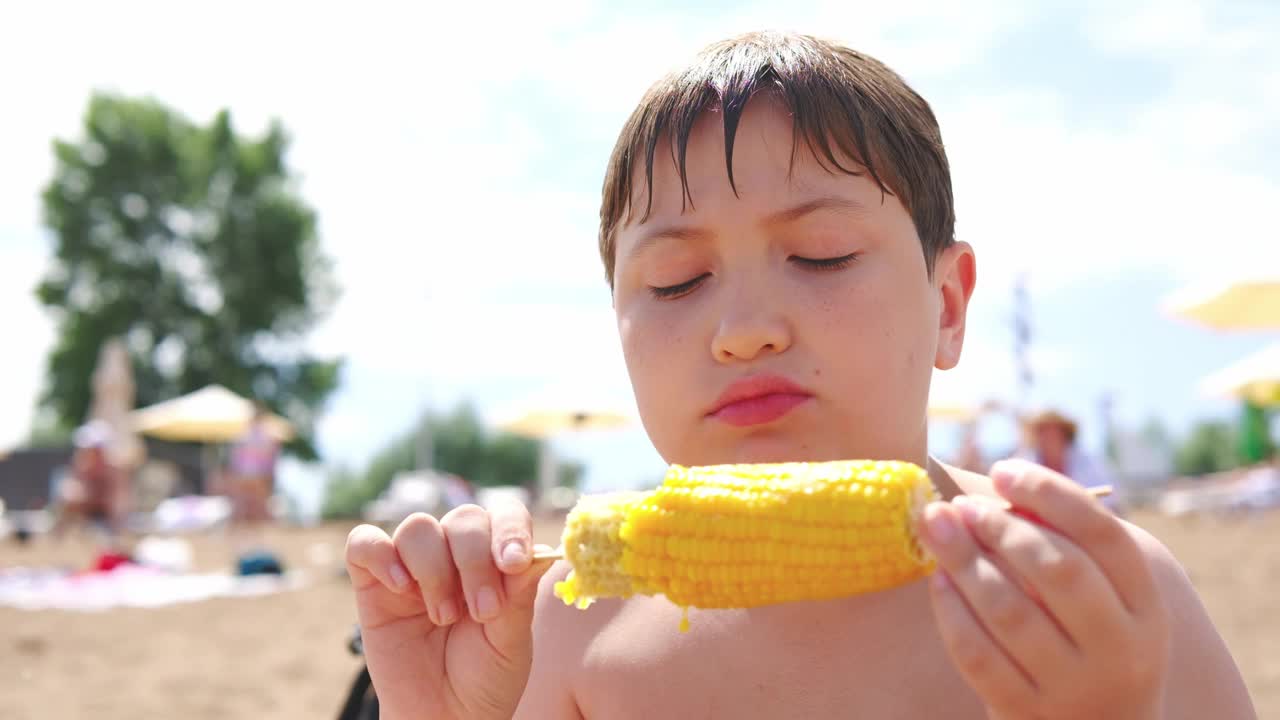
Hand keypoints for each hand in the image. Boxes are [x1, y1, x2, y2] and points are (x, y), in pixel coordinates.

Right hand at [345, 501, 554, 719]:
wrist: (443, 718)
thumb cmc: (484, 677)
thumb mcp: (511, 641)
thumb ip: (519, 595)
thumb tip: (540, 552)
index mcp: (496, 559)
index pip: (505, 515)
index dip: (510, 530)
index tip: (513, 563)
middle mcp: (454, 554)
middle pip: (463, 519)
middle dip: (475, 561)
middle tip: (482, 611)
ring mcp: (412, 566)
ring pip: (418, 527)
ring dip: (434, 570)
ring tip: (443, 617)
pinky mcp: (372, 583)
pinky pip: (364, 543)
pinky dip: (382, 555)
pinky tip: (402, 588)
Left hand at [918, 460, 1170, 719]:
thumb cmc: (1086, 649)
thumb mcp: (1102, 605)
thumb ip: (1064, 549)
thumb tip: (1000, 491)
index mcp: (1146, 609)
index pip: (1105, 535)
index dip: (1050, 494)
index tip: (1003, 471)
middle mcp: (1120, 650)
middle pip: (1059, 571)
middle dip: (1002, 528)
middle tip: (961, 506)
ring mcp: (1075, 688)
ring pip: (1011, 613)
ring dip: (965, 561)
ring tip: (936, 528)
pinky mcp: (1027, 714)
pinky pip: (979, 656)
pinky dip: (952, 612)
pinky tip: (938, 581)